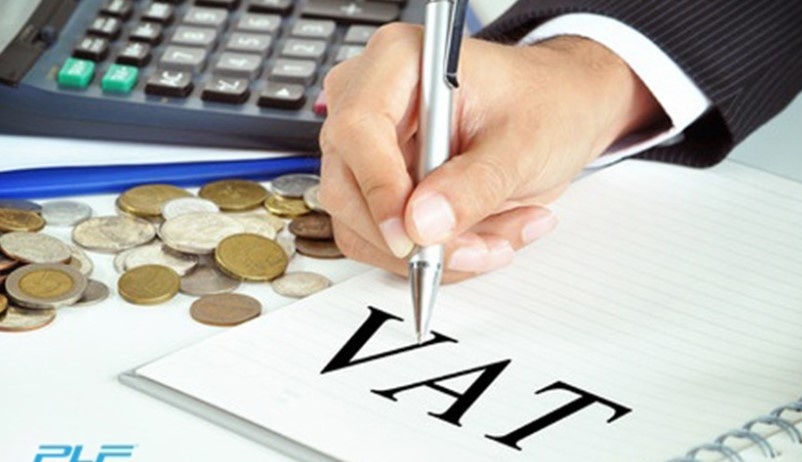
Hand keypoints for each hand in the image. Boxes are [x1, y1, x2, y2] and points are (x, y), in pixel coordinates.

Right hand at [319, 24, 663, 281]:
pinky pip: (381, 241)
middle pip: (347, 187)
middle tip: (483, 250)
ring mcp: (366, 149)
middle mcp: (368, 101)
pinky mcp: (376, 188)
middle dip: (416, 237)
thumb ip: (475, 183)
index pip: (358, 128)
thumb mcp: (524, 142)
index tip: (413, 236)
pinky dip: (434, 255)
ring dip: (433, 252)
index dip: (379, 188)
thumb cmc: (544, 103)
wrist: (557, 112)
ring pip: (362, 226)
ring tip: (500, 239)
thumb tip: (422, 224)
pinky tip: (483, 237)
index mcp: (397, 61)